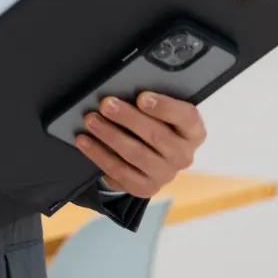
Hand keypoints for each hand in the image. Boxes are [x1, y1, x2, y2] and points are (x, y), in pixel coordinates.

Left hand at [74, 92, 206, 197]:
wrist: (143, 162)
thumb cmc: (149, 127)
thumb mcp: (155, 114)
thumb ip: (146, 104)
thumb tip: (121, 90)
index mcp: (192, 132)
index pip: (186, 117)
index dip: (165, 107)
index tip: (142, 97)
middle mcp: (183, 155)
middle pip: (157, 135)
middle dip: (128, 118)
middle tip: (105, 104)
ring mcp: (166, 174)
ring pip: (137, 153)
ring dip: (110, 135)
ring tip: (91, 120)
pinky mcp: (146, 188)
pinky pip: (120, 171)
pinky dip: (99, 154)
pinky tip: (84, 141)